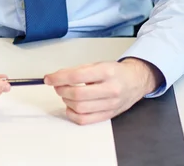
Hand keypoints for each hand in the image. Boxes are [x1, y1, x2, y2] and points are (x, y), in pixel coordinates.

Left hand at [44, 58, 163, 124]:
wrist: (134, 81)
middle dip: (61, 90)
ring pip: (80, 108)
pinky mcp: (108, 116)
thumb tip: (57, 77)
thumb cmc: (114, 72)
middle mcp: (110, 89)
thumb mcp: (98, 64)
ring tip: (65, 93)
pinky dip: (72, 114)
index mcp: (106, 72)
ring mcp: (110, 105)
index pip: (77, 76)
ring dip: (66, 100)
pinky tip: (70, 106)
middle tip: (57, 85)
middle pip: (77, 94)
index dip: (59, 77)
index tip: (48, 78)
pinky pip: (85, 120)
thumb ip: (78, 70)